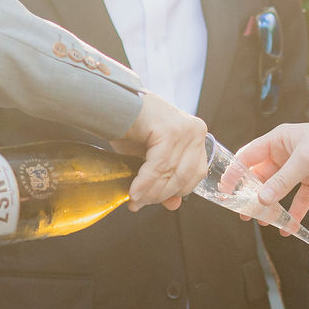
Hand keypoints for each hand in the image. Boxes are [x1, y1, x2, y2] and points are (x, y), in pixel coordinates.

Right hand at [112, 92, 208, 208]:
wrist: (112, 102)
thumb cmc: (131, 127)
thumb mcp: (151, 157)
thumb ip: (165, 178)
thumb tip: (174, 205)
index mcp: (196, 136)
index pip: (196, 174)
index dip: (175, 192)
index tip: (155, 202)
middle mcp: (196, 131)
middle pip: (186, 176)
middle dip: (161, 194)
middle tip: (140, 203)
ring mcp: (185, 129)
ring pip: (172, 173)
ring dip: (151, 191)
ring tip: (135, 199)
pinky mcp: (170, 130)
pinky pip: (159, 165)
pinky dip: (145, 182)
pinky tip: (133, 191)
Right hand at [233, 119, 308, 222]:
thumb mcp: (304, 160)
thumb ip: (282, 181)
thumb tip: (261, 199)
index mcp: (278, 140)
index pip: (248, 156)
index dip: (234, 173)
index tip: (225, 191)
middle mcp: (285, 153)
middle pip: (262, 176)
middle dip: (252, 195)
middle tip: (242, 212)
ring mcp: (300, 167)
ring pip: (279, 189)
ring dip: (271, 206)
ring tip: (263, 222)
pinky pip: (299, 198)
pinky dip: (295, 212)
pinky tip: (289, 227)